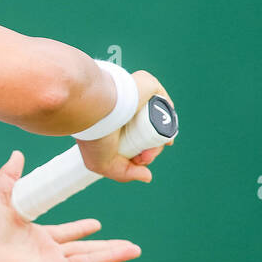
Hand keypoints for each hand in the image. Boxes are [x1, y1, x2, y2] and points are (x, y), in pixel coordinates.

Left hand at [0, 150, 141, 261]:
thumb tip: (17, 154)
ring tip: (134, 251)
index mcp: (37, 236)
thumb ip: (9, 176)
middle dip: (108, 248)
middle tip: (131, 245)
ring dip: (112, 258)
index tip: (98, 224)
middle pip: (85, 251)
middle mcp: (47, 255)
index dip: (82, 229)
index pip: (67, 234)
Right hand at [76, 68, 175, 184]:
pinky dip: (168, 118)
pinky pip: (165, 103)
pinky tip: (165, 132)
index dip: (143, 155)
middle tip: (144, 157)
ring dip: (160, 140)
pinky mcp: (146, 85)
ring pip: (158, 121)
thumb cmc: (93, 137)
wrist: (93, 111)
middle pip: (150, 133)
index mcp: (114, 126)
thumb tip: (147, 176)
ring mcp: (137, 97)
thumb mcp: (103, 164)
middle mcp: (126, 111)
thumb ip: (124, 173)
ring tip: (151, 150)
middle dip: (152, 150)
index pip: (136, 141)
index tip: (139, 161)